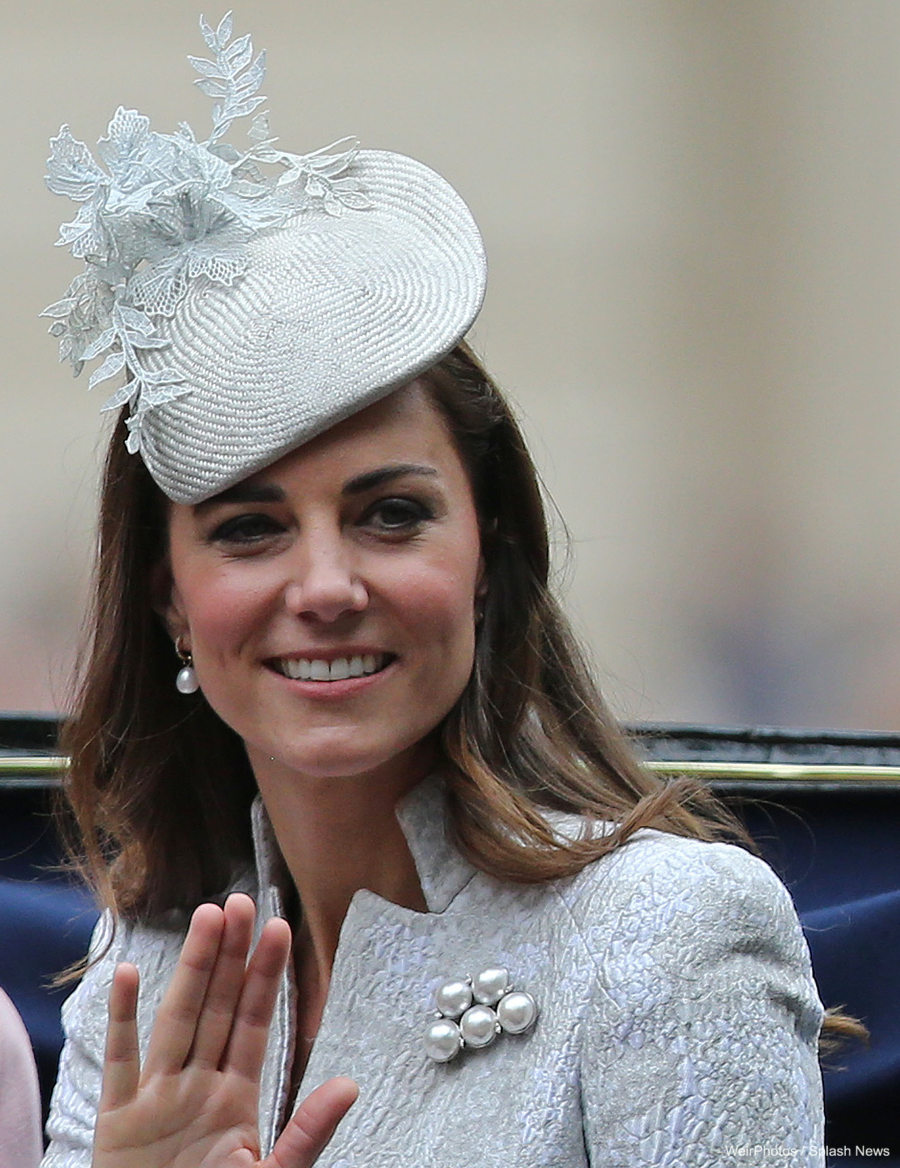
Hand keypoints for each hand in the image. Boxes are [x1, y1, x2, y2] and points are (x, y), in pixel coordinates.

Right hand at [93, 893, 356, 1167]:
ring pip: (177, 1019)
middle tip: (240, 901)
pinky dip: (121, 1019)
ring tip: (206, 918)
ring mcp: (157, 1099)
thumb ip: (307, 1133)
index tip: (279, 928)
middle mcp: (197, 1086)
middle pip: (216, 1007)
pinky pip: (121, 1062)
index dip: (265, 976)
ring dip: (191, 969)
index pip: (254, 1023)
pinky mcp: (119, 1122)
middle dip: (229, 955)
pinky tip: (125, 973)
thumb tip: (350, 1086)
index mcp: (236, 1098)